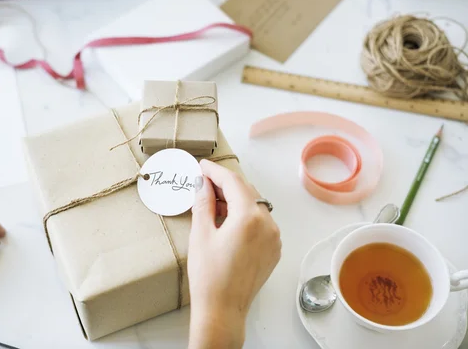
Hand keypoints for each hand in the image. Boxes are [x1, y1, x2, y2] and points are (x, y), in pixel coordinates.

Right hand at [188, 160, 280, 348]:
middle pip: (246, 192)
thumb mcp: (201, 234)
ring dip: (235, 200)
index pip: (233, 182)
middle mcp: (268, 224)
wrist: (222, 310)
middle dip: (225, 184)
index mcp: (249, 218)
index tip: (203, 166)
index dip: (215, 171)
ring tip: (212, 202)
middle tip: (204, 182)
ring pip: (254, 206)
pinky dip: (245, 216)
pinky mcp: (273, 249)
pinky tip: (227, 220)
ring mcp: (274, 238)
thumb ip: (204, 203)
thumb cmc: (209, 277)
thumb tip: (203, 183)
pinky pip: (260, 222)